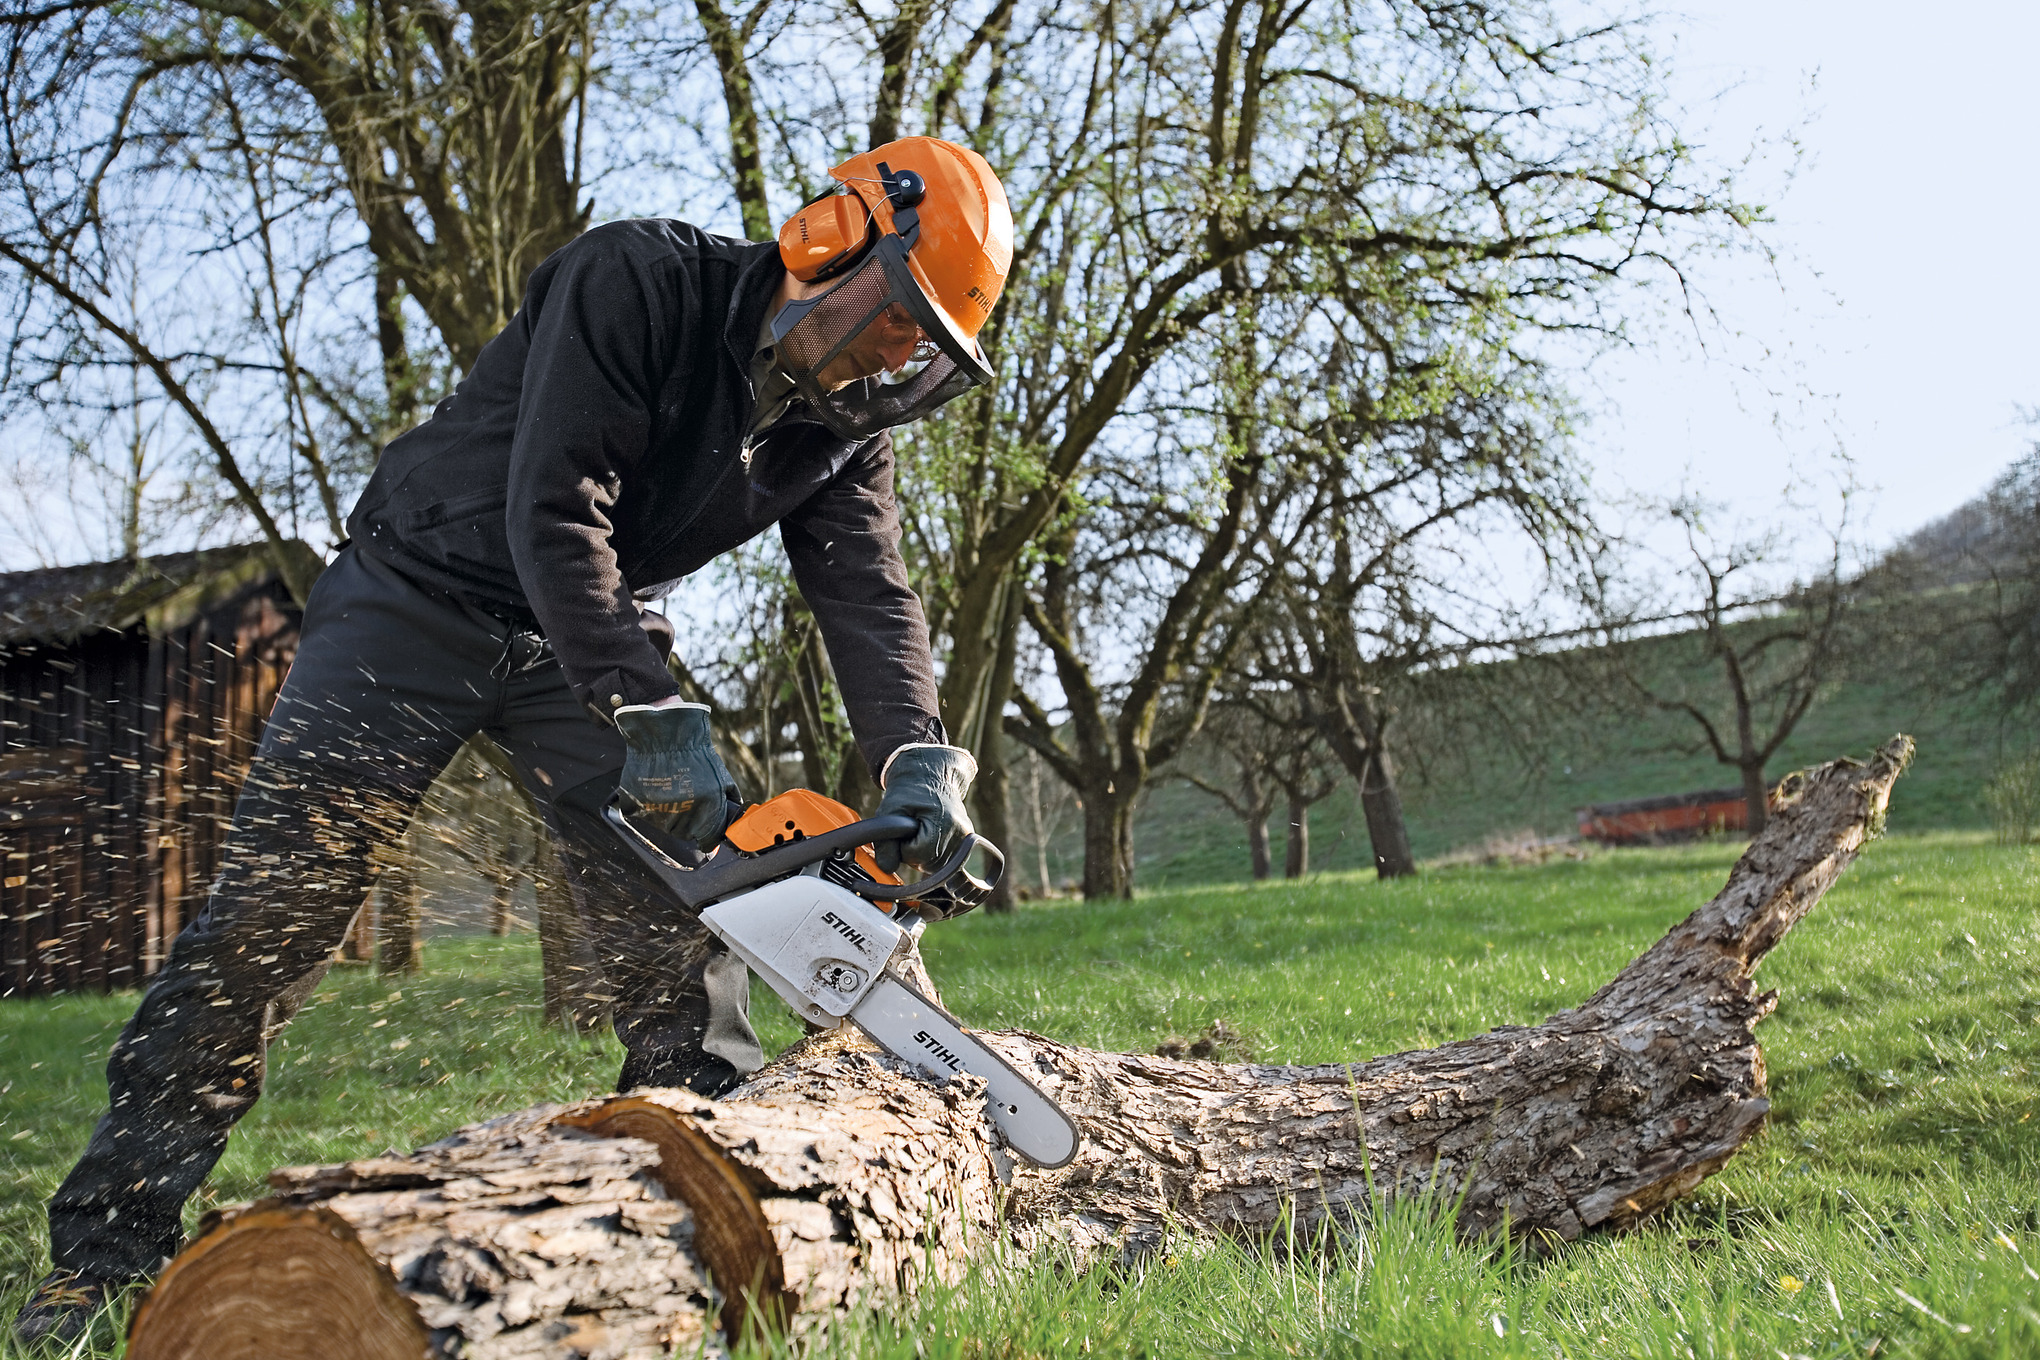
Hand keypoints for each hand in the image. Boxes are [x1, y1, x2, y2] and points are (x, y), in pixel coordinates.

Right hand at [614, 702, 739, 846]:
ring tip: (669, 791)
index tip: (705, 834)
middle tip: (686, 801)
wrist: (665, 734)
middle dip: (688, 822)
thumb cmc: (695, 754)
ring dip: (667, 815)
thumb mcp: (721, 777)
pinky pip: (642, 814)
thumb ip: (729, 802)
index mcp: (706, 807)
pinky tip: (654, 788)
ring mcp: (656, 810)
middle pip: (685, 834)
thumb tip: (731, 821)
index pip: (707, 840)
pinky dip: (646, 806)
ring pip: (663, 827)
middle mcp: (681, 812)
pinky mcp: (635, 804)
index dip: (707, 837)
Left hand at [875, 744, 976, 871]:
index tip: (903, 830)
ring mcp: (966, 837)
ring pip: (938, 866)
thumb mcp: (889, 811)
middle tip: (910, 831)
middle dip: (914, 852)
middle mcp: (960, 832)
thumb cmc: (908, 790)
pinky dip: (934, 854)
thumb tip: (887, 868)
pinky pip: (947, 861)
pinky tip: (931, 838)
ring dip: (924, 855)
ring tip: (920, 832)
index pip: (917, 855)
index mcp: (943, 822)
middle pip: (928, 864)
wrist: (930, 774)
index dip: (903, 846)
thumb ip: (885, 842)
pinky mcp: (967, 840)